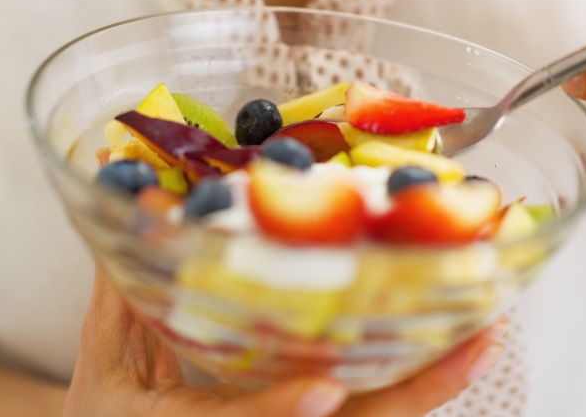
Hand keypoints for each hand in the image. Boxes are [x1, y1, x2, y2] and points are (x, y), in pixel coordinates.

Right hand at [63, 269, 505, 416]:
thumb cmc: (106, 413)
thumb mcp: (105, 355)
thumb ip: (122, 280)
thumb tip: (131, 191)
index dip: (278, 414)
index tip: (324, 387)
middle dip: (416, 394)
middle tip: (476, 338)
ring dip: (430, 379)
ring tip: (481, 325)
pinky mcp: (314, 415)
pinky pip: (368, 404)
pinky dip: (410, 372)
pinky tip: (444, 331)